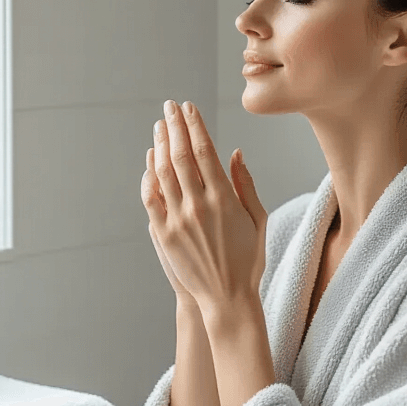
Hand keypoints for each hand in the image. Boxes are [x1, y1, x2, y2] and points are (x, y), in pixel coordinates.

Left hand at [140, 100, 267, 317]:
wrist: (226, 298)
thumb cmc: (247, 260)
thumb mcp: (258, 220)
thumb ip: (245, 184)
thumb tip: (234, 152)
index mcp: (225, 199)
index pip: (205, 151)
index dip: (195, 126)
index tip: (189, 108)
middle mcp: (199, 206)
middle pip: (181, 156)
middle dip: (174, 127)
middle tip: (169, 107)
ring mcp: (179, 220)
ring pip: (164, 173)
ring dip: (160, 145)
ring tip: (159, 126)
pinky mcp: (164, 234)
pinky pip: (152, 199)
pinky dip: (149, 177)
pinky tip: (150, 161)